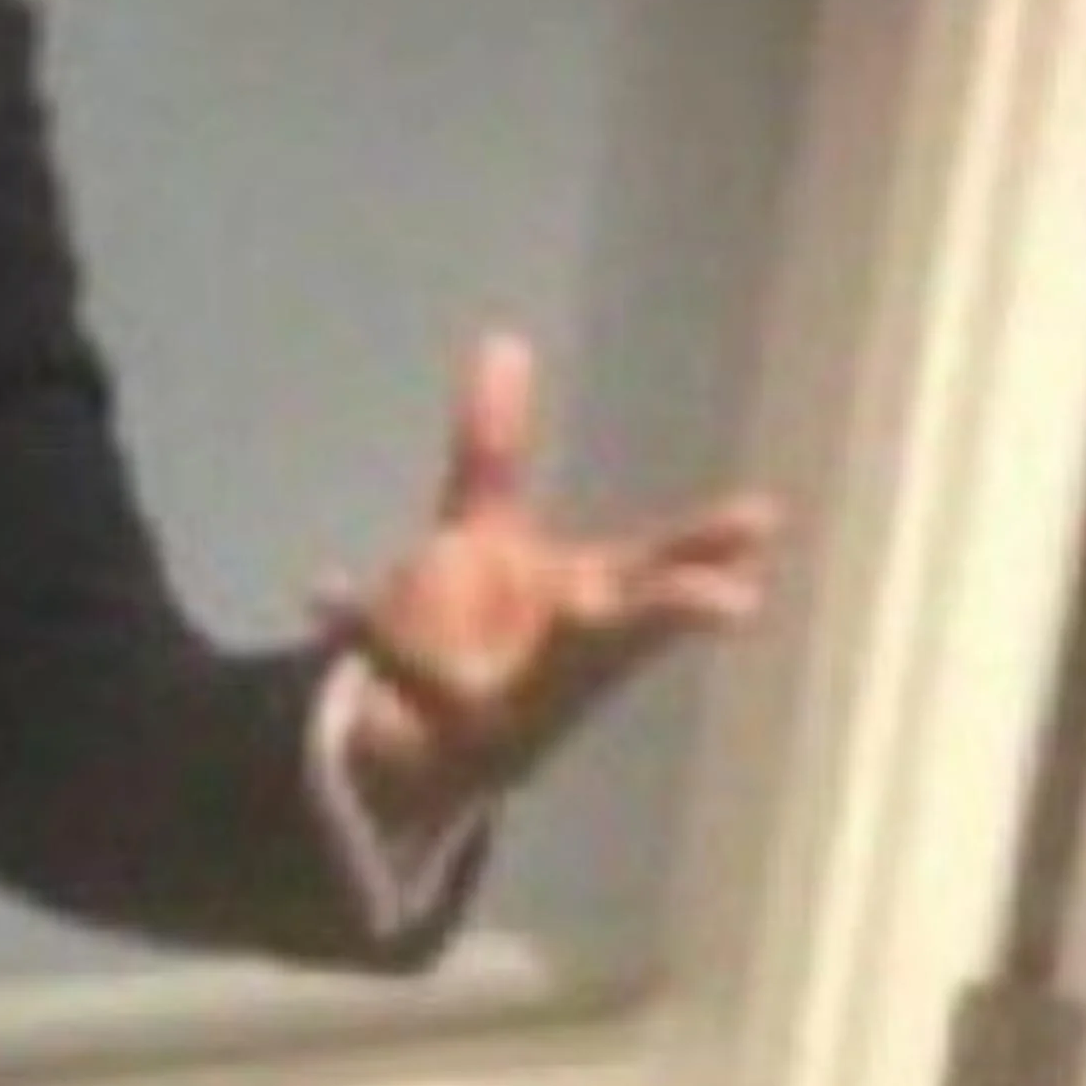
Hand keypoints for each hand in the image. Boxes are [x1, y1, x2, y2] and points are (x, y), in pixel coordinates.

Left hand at [316, 329, 780, 834]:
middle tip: (728, 598)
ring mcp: (504, 714)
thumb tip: (502, 341)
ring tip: (566, 622)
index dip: (709, 549)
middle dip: (656, 616)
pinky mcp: (440, 739)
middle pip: (614, 641)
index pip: (657, 580)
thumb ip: (490, 448)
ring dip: (540, 656)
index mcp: (584, 614)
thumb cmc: (485, 636)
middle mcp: (560, 669)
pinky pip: (395, 671)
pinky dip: (357, 619)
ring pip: (536, 687)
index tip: (767, 518)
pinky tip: (318, 585)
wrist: (414, 744)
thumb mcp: (485, 533)